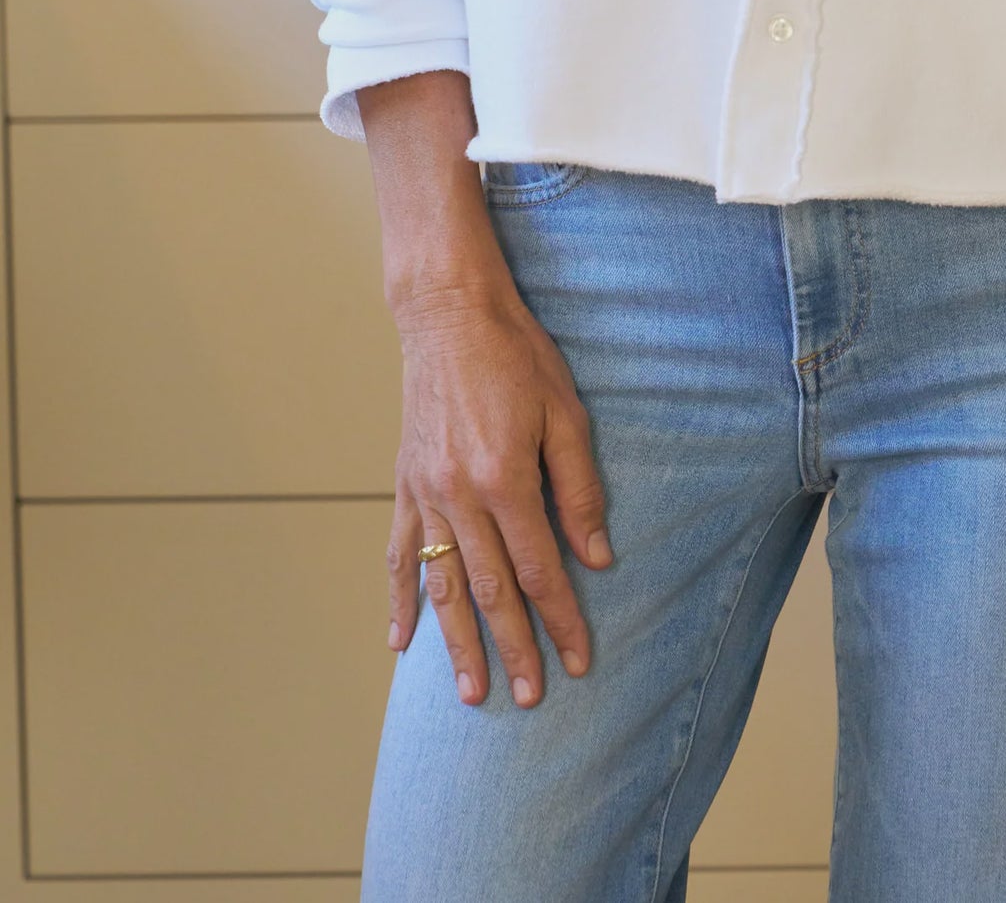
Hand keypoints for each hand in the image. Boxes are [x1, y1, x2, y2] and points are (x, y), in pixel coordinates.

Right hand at [387, 281, 612, 708]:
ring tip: (471, 691)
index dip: (561, 618)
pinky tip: (401, 642)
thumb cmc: (517, 355)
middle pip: (490, 591)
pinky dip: (400, 601)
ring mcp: (426, 494)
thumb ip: (580, 488)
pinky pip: (399, 554)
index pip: (540, 568)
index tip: (579, 659)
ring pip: (443, 585)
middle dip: (514, 648)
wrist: (449, 313)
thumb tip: (598, 557)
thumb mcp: (566, 412)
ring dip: (457, 644)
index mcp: (505, 479)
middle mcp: (459, 496)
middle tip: (529, 699)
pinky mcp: (406, 484)